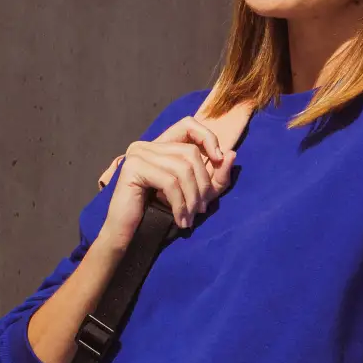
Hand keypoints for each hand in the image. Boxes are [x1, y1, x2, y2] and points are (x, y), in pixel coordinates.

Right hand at [98, 115, 236, 252]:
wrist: (130, 237)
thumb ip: (216, 177)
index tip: (219, 160)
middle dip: (202, 183)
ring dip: (192, 197)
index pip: (188, 124)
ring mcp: (138, 154)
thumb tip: (232, 155)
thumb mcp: (197, 195)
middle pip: (190, 152)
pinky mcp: (133, 168)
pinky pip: (169, 182)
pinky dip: (180, 203)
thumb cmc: (160, 215)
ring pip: (182, 168)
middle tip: (201, 209)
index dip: (207, 138)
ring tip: (191, 218)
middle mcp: (146, 145)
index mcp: (160, 145)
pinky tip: (181, 220)